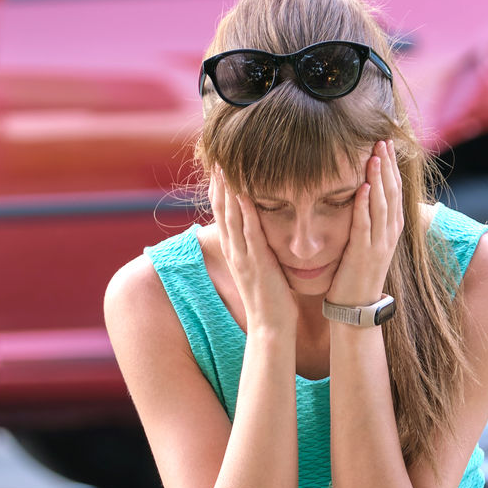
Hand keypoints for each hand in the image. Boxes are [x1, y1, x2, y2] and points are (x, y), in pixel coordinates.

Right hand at [209, 169, 297, 338]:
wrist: (270, 327)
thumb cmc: (271, 301)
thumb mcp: (261, 271)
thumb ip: (260, 252)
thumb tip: (265, 238)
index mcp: (236, 253)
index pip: (224, 217)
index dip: (220, 193)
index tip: (219, 171)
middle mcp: (235, 252)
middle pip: (222, 212)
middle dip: (219, 185)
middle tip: (216, 159)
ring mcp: (243, 256)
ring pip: (231, 217)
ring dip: (227, 191)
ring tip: (224, 167)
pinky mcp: (256, 261)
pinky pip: (249, 231)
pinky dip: (245, 210)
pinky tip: (244, 193)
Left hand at [327, 139, 403, 308]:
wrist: (356, 306)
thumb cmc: (357, 272)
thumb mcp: (368, 242)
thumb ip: (369, 219)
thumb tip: (364, 194)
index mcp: (391, 229)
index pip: (395, 190)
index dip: (392, 167)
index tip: (386, 144)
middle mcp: (389, 233)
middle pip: (392, 192)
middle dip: (387, 165)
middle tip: (382, 140)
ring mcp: (379, 244)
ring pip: (382, 205)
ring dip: (378, 179)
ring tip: (374, 155)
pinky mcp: (364, 253)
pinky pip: (365, 225)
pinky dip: (365, 205)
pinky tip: (363, 187)